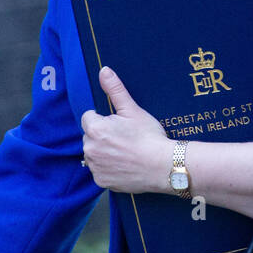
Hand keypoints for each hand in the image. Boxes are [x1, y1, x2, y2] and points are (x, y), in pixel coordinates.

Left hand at [80, 66, 171, 194]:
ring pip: (94, 154)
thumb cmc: (149, 136)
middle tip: (124, 139)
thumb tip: (104, 70)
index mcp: (95, 129)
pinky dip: (109, 169)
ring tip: (125, 152)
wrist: (163, 166)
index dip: (104, 119)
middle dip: (102, 136)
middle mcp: (90, 149)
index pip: (88, 118)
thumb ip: (115, 89)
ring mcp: (95, 167)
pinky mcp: (102, 181)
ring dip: (103, 152)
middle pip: (90, 136)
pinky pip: (100, 171)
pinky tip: (124, 165)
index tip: (120, 125)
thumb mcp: (133, 110)